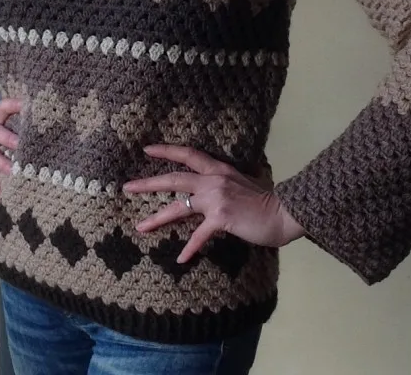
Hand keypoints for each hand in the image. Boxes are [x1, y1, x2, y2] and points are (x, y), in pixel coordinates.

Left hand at [123, 145, 304, 263]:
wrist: (283, 213)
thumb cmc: (266, 199)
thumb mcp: (245, 181)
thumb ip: (227, 180)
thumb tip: (218, 183)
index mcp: (218, 169)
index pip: (188, 154)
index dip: (166, 150)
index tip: (146, 149)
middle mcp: (213, 180)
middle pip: (174, 178)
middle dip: (148, 183)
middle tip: (127, 187)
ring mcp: (216, 198)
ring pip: (178, 207)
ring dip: (157, 218)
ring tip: (140, 226)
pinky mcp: (221, 218)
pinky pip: (199, 235)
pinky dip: (190, 249)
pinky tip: (181, 259)